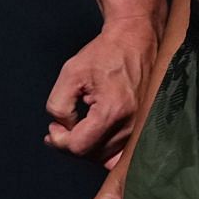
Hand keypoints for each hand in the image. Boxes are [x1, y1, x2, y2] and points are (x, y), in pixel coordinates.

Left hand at [43, 15, 158, 163]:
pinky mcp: (144, 129)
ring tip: (73, 128)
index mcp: (112, 111)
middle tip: (59, 125)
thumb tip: (63, 128)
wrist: (135, 41)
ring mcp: (141, 129)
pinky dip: (105, 151)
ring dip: (86, 147)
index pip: (80, 146)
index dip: (60, 140)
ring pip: (105, 157)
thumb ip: (59, 105)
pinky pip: (122, 155)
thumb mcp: (70, 72)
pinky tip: (93, 138)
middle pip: (92, 155)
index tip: (54, 125)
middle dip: (70, 143)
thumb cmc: (105, 54)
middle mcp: (131, 125)